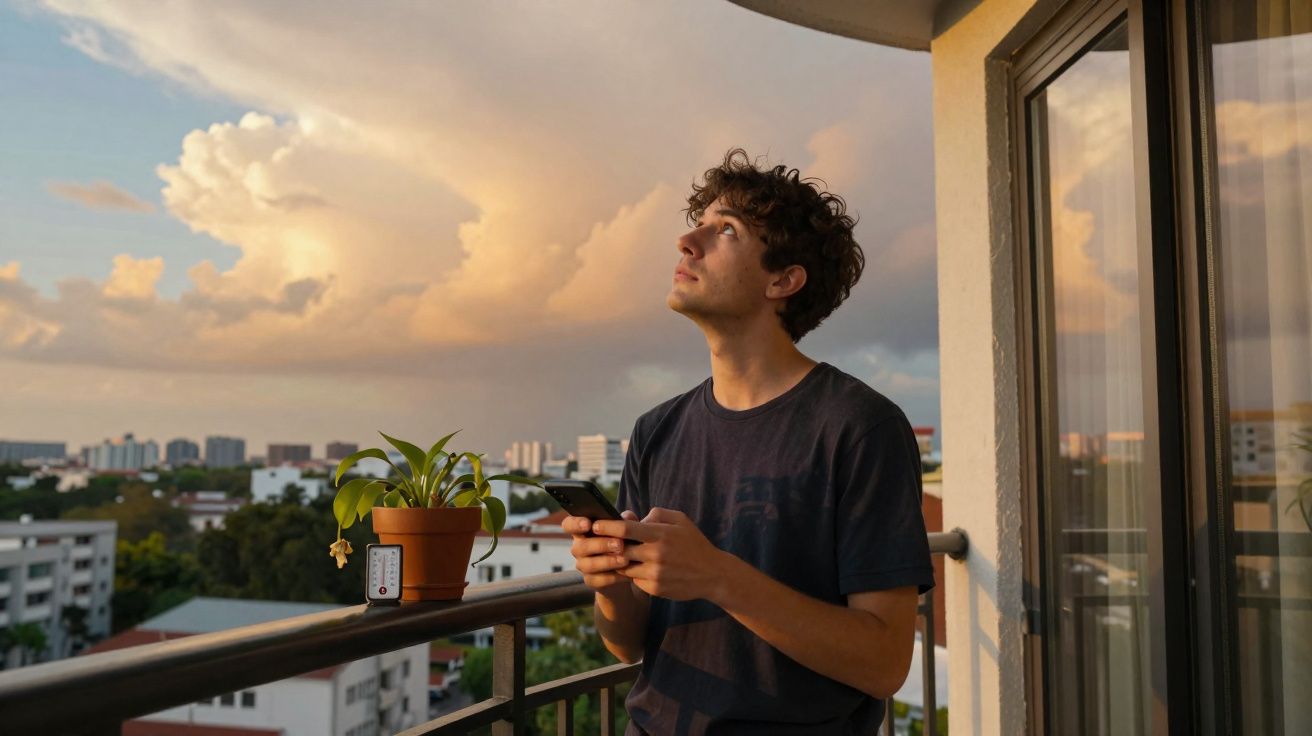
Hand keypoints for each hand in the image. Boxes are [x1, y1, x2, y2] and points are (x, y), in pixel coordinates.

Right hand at [563, 510, 638, 593]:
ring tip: (625, 559)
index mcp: (583, 531)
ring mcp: (583, 565)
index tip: (588, 524)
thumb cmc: (624, 542)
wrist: (628, 570)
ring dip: (607, 561)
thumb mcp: (626, 530)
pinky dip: (612, 577)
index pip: (569, 525)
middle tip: (620, 544)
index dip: (575, 524)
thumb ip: (627, 520)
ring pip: (588, 565)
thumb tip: (627, 516)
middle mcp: (579, 548)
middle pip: (580, 546)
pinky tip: (626, 574)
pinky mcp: (591, 581)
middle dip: (601, 545)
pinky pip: (597, 580)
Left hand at [592, 507, 727, 601]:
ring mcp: (655, 574)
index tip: (594, 525)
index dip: (606, 526)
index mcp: (660, 534)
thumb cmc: (694, 543)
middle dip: (608, 546)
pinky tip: (639, 568)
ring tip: (620, 554)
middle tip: (599, 542)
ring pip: (624, 567)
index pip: (625, 529)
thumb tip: (633, 518)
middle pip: (619, 550)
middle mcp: (656, 555)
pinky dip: (633, 574)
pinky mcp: (655, 589)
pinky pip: (634, 580)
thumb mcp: (680, 520)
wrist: (712, 574)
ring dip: (619, 561)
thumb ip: (656, 514)